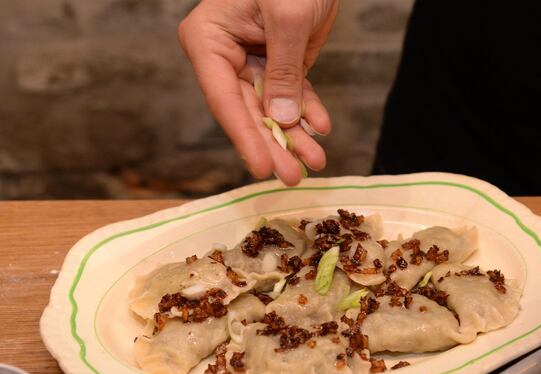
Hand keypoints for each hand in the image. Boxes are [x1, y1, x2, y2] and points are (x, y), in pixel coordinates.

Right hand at [178, 0, 337, 184]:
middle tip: (293, 176)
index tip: (261, 167)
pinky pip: (292, 94)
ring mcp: (252, 61)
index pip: (223, 97)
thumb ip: (284, 69)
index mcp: (209, 39)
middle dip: (273, 144)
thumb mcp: (289, 18)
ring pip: (271, 109)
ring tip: (316, 160)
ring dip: (294, 135)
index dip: (243, 136)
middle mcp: (224, 54)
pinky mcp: (279, 62)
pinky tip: (321, 128)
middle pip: (247, 111)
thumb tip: (279, 117)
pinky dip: (307, 112)